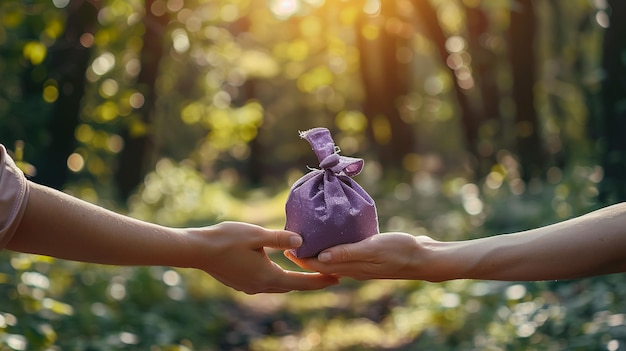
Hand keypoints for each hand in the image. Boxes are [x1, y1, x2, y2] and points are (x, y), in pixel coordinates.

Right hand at [188, 221, 338, 293]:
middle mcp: (260, 286)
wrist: (196, 250)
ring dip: (294, 279)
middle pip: (292, 287)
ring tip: (308, 270)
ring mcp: (249, 287)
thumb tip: (302, 242)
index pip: (301, 282)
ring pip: (279, 286)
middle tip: (329, 274)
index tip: (338, 278)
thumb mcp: (256, 235)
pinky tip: (280, 267)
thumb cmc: (225, 239)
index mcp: (267, 276)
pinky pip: (267, 283)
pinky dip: (279, 276)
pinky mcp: (241, 283)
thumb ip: (280, 239)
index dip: (320, 280)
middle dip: (311, 281)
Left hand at [285, 232, 441, 280]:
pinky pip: (348, 252)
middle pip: (322, 263)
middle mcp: (354, 268)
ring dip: (320, 250)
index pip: (318, 265)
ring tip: (309, 237)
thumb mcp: (372, 248)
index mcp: (351, 267)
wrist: (425, 257)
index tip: (285, 247)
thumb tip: (320, 259)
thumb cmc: (400, 251)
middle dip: (306, 254)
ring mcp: (363, 263)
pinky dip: (337, 246)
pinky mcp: (371, 255)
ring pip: (334, 259)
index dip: (301, 258)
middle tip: (292, 241)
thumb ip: (347, 253)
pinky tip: (338, 235)